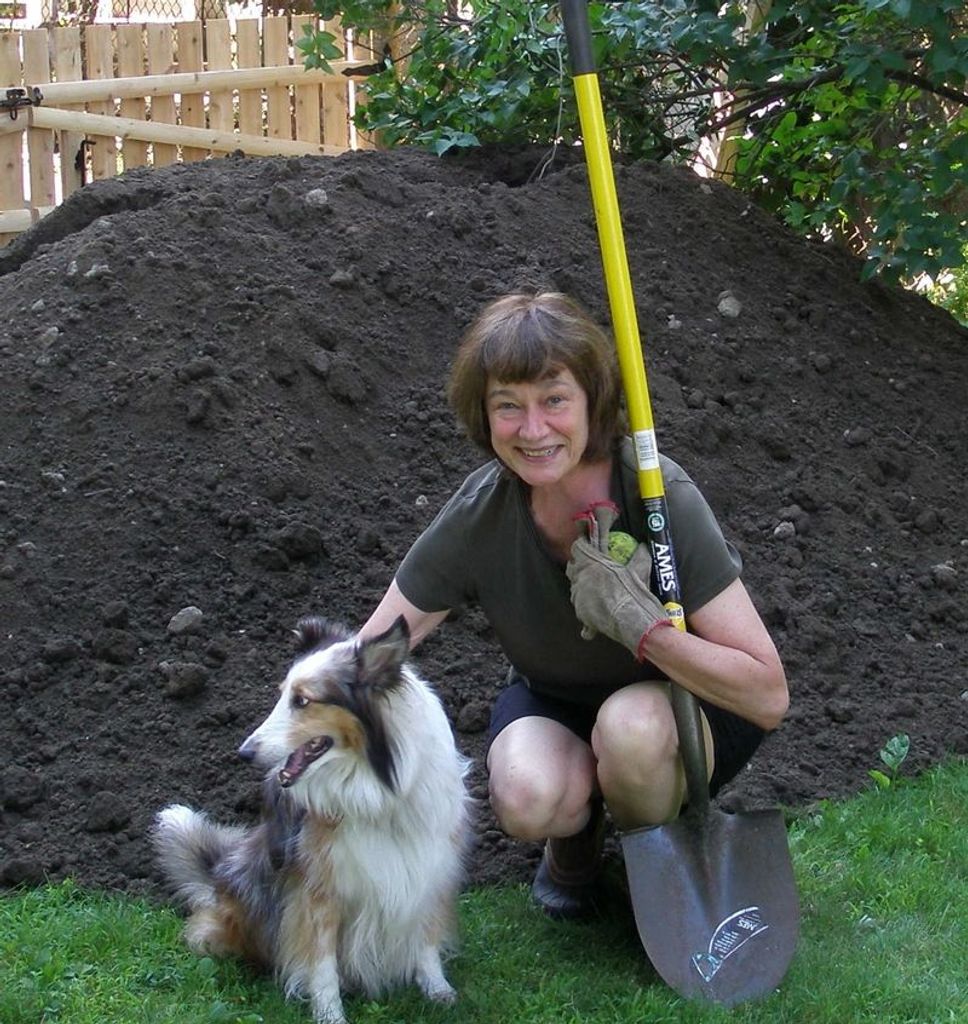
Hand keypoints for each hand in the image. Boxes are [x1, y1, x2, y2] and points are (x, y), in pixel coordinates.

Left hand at [566, 536, 671, 659]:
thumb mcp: (640, 569)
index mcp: (591, 563)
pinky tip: (594, 616)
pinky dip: (587, 613)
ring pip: (574, 589)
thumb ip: (640, 556)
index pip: (577, 548)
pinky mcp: (581, 615)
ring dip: (582, 588)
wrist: (631, 621)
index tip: (586, 545)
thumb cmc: (633, 593)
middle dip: (578, 566)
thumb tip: (643, 547)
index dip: (582, 546)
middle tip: (590, 567)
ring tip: (595, 591)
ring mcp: (578, 598)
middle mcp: (580, 579)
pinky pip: (581, 612)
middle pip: (572, 568)